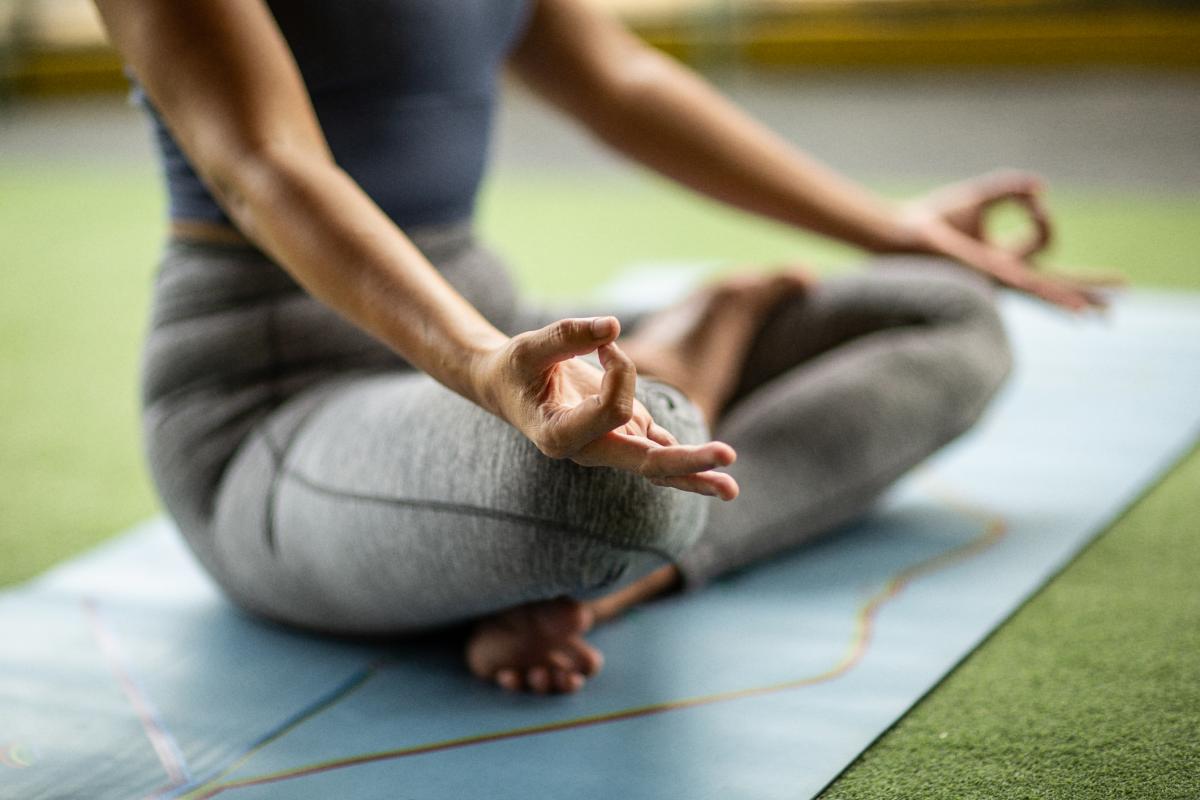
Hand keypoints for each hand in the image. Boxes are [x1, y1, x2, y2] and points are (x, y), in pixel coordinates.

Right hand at [473, 317, 738, 499]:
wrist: (508, 387)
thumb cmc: (516, 367)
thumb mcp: (530, 347)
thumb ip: (568, 335)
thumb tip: (613, 327)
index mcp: (560, 437)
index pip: (613, 411)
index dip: (621, 371)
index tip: (606, 343)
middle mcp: (589, 450)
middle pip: (646, 463)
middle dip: (688, 461)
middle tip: (728, 458)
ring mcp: (610, 447)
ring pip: (658, 467)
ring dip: (696, 475)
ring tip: (732, 488)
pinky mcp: (624, 436)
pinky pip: (658, 454)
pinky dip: (686, 460)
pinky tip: (715, 474)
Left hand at [898, 170, 1122, 311]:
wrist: (903, 232)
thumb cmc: (934, 220)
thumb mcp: (980, 197)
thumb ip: (1011, 189)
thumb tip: (1040, 189)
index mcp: (1005, 258)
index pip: (1045, 243)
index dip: (1045, 216)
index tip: (1032, 199)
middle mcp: (1004, 274)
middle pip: (1056, 282)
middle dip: (1088, 287)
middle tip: (1122, 294)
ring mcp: (998, 279)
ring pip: (1046, 291)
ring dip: (1075, 299)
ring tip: (1103, 314)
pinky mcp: (989, 276)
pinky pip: (1028, 286)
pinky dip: (1053, 296)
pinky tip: (1073, 308)